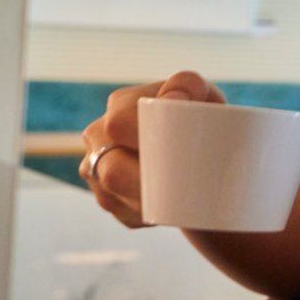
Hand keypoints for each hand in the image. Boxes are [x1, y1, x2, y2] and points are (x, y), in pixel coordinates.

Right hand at [78, 71, 225, 226]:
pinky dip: (150, 214)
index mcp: (119, 106)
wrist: (201, 149)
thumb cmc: (203, 117)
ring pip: (116, 198)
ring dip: (150, 204)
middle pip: (113, 171)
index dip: (146, 142)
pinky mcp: (107, 198)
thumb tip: (173, 99)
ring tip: (181, 198)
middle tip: (187, 188)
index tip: (179, 151)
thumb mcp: (204, 96)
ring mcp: (96, 170)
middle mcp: (98, 136)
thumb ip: (189, 85)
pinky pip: (125, 214)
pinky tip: (168, 207)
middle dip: (149, 184)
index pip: (118, 126)